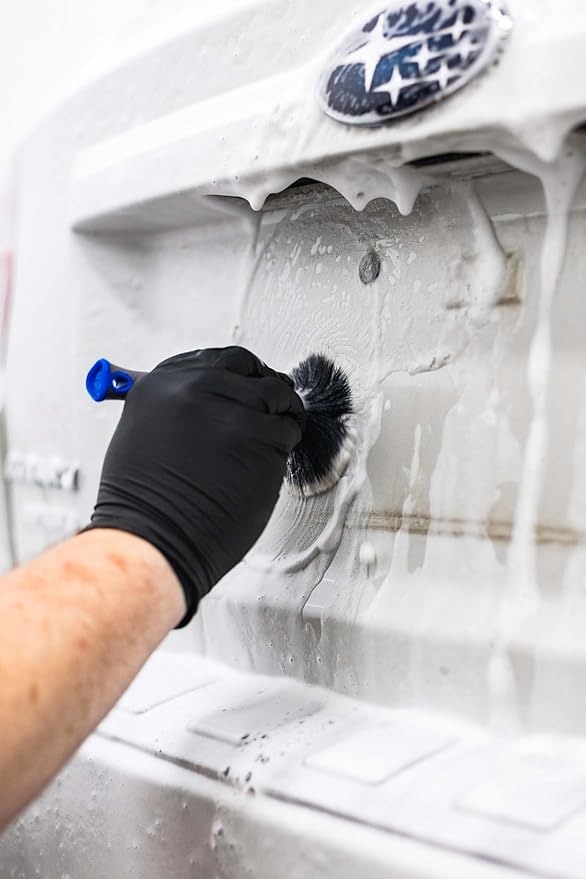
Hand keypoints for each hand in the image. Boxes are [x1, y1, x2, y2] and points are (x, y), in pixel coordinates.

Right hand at [87, 347, 304, 625]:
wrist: (153, 539)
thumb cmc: (145, 501)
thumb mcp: (144, 434)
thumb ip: (178, 406)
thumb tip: (214, 396)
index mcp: (162, 383)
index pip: (218, 359)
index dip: (243, 374)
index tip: (252, 384)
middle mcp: (195, 387)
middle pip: (251, 369)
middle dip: (266, 386)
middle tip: (274, 406)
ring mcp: (230, 410)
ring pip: (277, 396)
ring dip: (283, 415)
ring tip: (274, 438)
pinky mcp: (260, 437)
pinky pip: (289, 428)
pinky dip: (287, 442)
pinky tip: (271, 461)